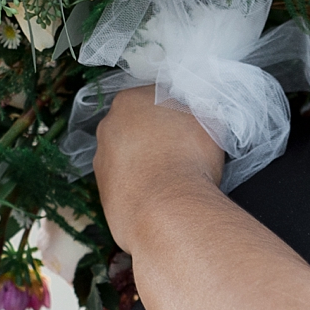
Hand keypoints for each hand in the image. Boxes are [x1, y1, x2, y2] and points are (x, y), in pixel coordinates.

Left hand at [94, 85, 227, 252]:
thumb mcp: (207, 120)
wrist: (167, 211)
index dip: (175, 112)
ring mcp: (102, 162)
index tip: (190, 126)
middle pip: (137, 126)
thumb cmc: (189, 159)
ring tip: (174, 178)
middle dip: (157, 136)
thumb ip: (195, 111)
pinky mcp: (103, 193)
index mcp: (129, 101)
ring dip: (148, 163)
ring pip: (129, 157)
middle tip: (183, 151)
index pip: (153, 98)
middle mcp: (107, 128)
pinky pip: (127, 184)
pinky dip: (142, 188)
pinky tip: (161, 196)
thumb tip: (195, 113)